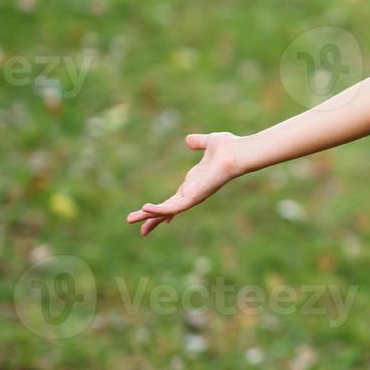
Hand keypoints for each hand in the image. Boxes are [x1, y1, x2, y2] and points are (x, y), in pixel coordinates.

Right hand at [125, 132, 243, 235]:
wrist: (239, 152)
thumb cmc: (229, 148)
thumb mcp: (208, 142)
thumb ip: (198, 142)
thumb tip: (188, 140)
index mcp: (195, 182)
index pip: (176, 198)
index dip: (163, 207)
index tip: (151, 213)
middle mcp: (194, 192)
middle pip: (169, 209)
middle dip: (153, 218)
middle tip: (140, 229)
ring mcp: (194, 196)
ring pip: (168, 210)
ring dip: (150, 216)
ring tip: (131, 219)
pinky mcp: (195, 197)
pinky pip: (175, 207)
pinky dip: (160, 209)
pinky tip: (146, 209)